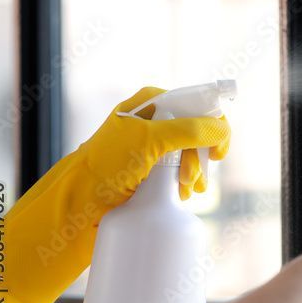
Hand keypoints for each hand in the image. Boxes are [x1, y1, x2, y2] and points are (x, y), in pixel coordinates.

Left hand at [80, 86, 229, 201]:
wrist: (80, 200)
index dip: (214, 126)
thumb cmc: (107, 165)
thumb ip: (188, 130)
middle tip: (190, 177)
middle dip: (200, 157)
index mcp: (152, 102)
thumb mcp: (148, 141)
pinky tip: (180, 193)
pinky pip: (182, 170)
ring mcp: (155, 144)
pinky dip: (186, 183)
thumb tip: (221, 129)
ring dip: (194, 174)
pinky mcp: (154, 167)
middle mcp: (155, 120)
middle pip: (199, 132)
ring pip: (193, 154)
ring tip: (184, 190)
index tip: (218, 152)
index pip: (198, 104)